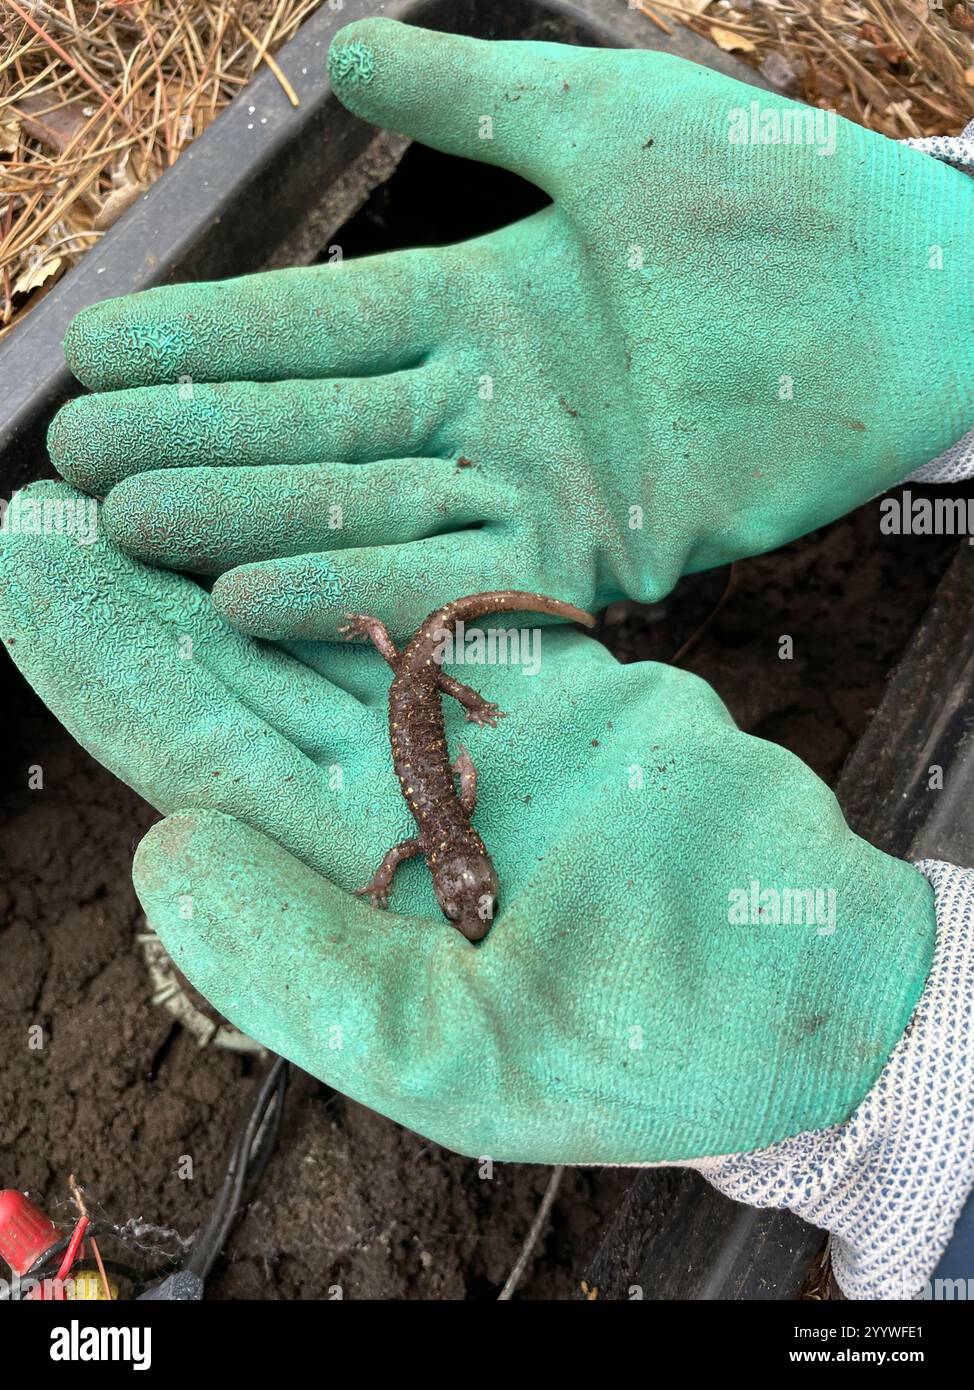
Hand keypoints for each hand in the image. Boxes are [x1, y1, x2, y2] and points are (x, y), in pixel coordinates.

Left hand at [0, 482, 934, 1161]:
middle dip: (139, 597)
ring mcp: (475, 738)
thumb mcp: (466, 1060)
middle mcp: (392, 803)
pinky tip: (308, 486)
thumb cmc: (652, 1053)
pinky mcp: (558, 689)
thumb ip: (309, 973)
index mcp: (348, 890)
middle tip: (43, 509)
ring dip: (236, 547)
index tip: (23, 585)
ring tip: (143, 476)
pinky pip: (454, 601)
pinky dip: (378, 544)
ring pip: (331, 623)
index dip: (105, 677)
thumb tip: (165, 855)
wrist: (808, 990)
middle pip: (241, 679)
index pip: (198, 766)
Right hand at [46, 19, 973, 641]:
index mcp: (481, 301)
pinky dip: (355, 589)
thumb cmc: (775, 193)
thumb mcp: (607, 120)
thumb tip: (350, 53)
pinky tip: (253, 599)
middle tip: (79, 472)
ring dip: (245, 522)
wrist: (903, 301)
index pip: (312, 330)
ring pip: (361, 506)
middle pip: (313, 428)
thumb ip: (478, 101)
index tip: (100, 364)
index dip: (205, 348)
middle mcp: (489, 403)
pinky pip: (452, 577)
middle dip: (195, 446)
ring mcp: (534, 481)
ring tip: (135, 534)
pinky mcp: (590, 553)